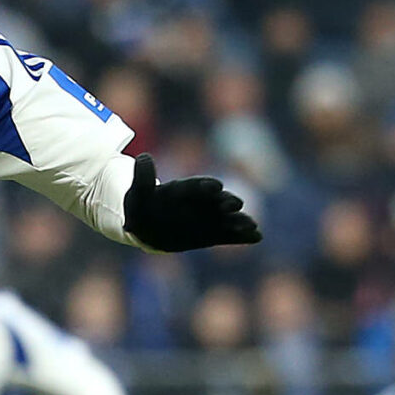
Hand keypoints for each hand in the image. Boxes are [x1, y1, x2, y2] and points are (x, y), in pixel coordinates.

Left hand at [120, 153, 259, 251]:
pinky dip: (242, 236)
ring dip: (239, 220)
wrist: (148, 226)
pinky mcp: (212, 234)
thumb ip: (142, 178)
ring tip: (251, 224)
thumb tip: (143, 158)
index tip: (214, 186)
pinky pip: (229, 234)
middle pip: (216, 200)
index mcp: (184, 190)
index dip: (205, 185)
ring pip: (227, 218)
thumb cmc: (143, 207)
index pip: (197, 186)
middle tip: (235, 204)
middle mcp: (201, 202)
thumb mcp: (137, 193)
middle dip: (225, 201)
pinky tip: (257, 236)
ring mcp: (208, 217)